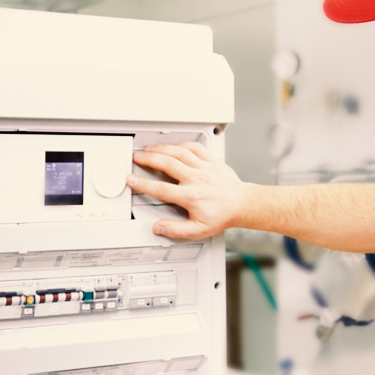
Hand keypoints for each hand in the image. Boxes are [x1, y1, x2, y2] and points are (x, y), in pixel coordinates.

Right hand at [129, 142, 250, 240]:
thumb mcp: (198, 230)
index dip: (143, 184)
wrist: (242, 204)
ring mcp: (204, 168)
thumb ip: (176, 230)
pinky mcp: (212, 161)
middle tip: (137, 157)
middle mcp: (196, 179)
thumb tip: (159, 228)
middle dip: (149, 158)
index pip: (162, 189)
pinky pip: (195, 147)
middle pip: (168, 164)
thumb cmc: (222, 216)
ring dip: (162, 148)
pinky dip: (182, 144)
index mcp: (191, 197)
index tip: (132, 179)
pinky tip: (173, 145)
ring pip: (180, 152)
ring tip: (149, 148)